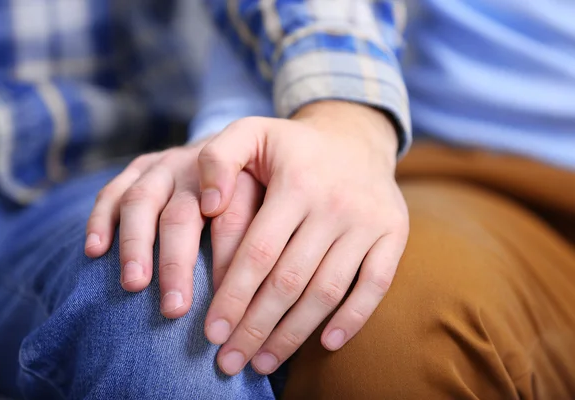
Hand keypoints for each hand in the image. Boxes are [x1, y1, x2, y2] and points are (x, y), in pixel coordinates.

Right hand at [84, 141, 263, 317]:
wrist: (238, 145)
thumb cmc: (256, 190)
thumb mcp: (271, 204)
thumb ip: (264, 235)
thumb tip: (261, 296)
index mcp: (238, 176)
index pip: (232, 219)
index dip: (227, 260)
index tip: (224, 301)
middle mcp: (199, 168)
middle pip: (183, 215)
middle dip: (177, 263)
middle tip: (175, 308)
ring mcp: (166, 165)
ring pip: (143, 200)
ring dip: (136, 244)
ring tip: (134, 284)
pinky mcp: (141, 167)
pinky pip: (114, 190)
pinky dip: (101, 219)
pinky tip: (95, 250)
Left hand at [197, 101, 408, 375]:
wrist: (354, 136)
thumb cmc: (291, 146)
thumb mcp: (250, 133)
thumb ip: (217, 159)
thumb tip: (208, 206)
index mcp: (296, 182)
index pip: (258, 252)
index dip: (233, 297)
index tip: (211, 333)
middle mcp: (335, 203)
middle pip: (289, 281)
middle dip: (255, 328)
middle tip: (228, 362)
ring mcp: (368, 221)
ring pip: (327, 290)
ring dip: (294, 334)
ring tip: (263, 363)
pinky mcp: (393, 233)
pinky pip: (375, 284)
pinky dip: (353, 319)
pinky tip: (325, 344)